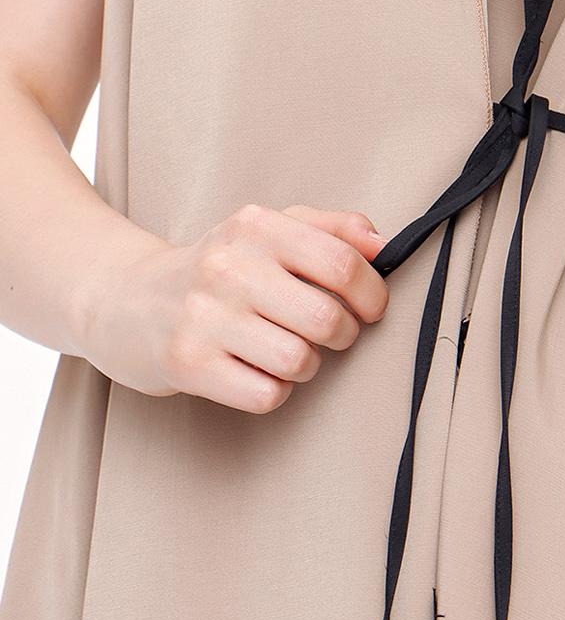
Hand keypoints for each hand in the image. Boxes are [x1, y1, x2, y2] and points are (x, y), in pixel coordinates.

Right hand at [78, 203, 389, 413]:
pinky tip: (254, 370)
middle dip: (343, 334)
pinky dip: (272, 390)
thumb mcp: (268, 230)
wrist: (128, 301)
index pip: (342, 262)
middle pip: (327, 318)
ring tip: (286, 350)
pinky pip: (266, 394)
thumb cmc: (219, 268)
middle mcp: (228, 265)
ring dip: (307, 365)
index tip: (370, 308)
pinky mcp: (186, 362)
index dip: (372, 293)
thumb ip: (331, 228)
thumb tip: (382, 244)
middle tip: (330, 333)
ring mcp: (204, 315)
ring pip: (300, 361)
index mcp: (255, 225)